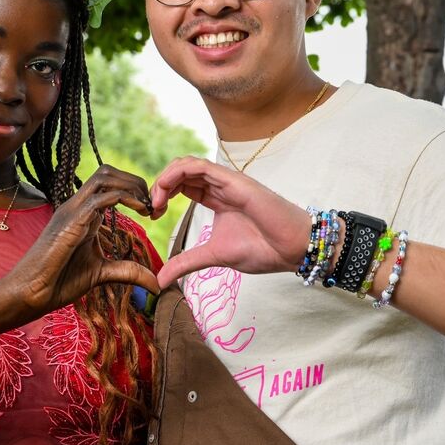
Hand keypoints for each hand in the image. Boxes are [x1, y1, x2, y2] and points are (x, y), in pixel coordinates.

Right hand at [5, 165, 159, 318]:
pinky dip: (125, 198)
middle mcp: (77, 206)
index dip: (134, 190)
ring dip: (131, 185)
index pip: (109, 184)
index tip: (152, 211)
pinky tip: (140, 213)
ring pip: (104, 176)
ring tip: (147, 207)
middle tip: (153, 205)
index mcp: (83, 214)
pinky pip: (101, 197)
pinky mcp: (72, 220)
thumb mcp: (101, 274)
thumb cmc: (59, 282)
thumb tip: (156, 284)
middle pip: (108, 172)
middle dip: (135, 181)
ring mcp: (73, 210)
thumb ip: (127, 272)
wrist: (30, 293)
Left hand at [150, 156, 311, 288]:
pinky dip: (178, 172)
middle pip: (182, 171)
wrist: (291, 249)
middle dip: (160, 186)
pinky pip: (201, 166)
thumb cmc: (262, 249)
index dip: (163, 194)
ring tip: (157, 201)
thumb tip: (161, 280)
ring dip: (166, 178)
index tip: (154, 215)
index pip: (183, 184)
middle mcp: (221, 186)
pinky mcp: (234, 181)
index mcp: (217, 198)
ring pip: (188, 164)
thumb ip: (186, 263)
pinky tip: (166, 189)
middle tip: (152, 209)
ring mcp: (227, 181)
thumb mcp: (213, 256)